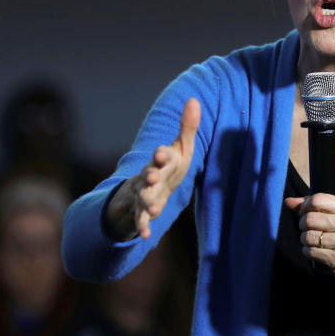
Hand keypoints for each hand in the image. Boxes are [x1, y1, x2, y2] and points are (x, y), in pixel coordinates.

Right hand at [106, 98, 200, 239]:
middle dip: (149, 175)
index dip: (161, 154)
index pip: (161, 156)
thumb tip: (194, 99)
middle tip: (152, 176)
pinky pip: (140, 220)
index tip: (162, 153)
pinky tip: (145, 236)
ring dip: (147, 202)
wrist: (147, 187)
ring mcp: (143, 194)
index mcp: (161, 160)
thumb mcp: (180, 148)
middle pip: (148, 175)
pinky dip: (142, 227)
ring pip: (143, 197)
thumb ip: (187, 128)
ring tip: (154, 209)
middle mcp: (149, 175)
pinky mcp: (141, 211)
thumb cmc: (168, 166)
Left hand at [285, 193, 334, 289]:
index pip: (318, 199)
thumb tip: (289, 201)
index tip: (304, 212)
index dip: (305, 206)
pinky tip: (315, 251)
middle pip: (310, 218)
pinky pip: (311, 251)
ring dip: (304, 240)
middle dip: (302, 224)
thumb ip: (314, 207)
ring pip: (308, 236)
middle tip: (307, 229)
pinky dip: (308, 251)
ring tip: (312, 242)